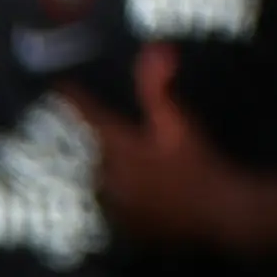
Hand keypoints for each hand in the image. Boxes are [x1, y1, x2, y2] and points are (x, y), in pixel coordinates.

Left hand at [65, 47, 255, 251]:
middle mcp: (106, 178)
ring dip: (109, 169)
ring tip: (130, 163)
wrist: (218, 215)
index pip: (89, 117)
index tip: (59, 85)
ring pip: (100, 180)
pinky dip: (119, 195)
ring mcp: (111, 206)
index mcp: (117, 149)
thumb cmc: (200, 164)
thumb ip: (159, 90)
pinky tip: (138, 191)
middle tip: (113, 131)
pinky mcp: (123, 227)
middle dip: (102, 140)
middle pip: (94, 152)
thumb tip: (154, 49)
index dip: (74, 99)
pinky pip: (111, 206)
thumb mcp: (179, 123)